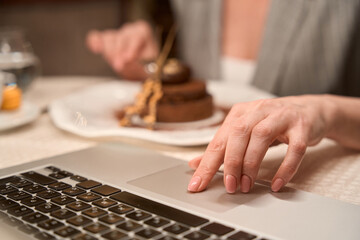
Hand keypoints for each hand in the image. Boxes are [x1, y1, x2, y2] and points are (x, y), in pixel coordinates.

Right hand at [86, 20, 158, 79]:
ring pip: (108, 38)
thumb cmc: (147, 66)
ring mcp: (116, 33)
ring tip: (115, 64)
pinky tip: (96, 49)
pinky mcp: (104, 40)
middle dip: (119, 53)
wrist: (140, 71)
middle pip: (120, 38)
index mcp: (142, 31)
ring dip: (110, 53)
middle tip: (119, 66)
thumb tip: (129, 62)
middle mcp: (129, 30)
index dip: (131, 48)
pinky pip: (96, 37)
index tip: (128, 59)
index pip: (135, 37)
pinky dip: (94, 42)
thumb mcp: (149, 65)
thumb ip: (141, 63)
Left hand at [188, 95, 333, 192]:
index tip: (198, 183)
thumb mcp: (245, 131)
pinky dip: (285, 167)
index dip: (207, 162)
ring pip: (262, 137)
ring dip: (252, 163)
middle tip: (229, 186)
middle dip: (231, 162)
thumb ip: (223, 147)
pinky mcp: (302, 127)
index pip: (219, 139)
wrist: (310, 109)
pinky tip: (276, 183)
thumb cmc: (272, 123)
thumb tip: (195, 163)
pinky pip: (294, 148)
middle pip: (239, 133)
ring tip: (246, 185)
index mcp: (241, 112)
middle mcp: (259, 110)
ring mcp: (282, 116)